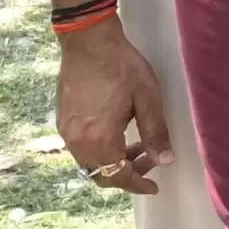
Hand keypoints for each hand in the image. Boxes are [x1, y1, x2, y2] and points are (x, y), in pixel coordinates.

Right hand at [54, 17, 172, 191]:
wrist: (89, 41)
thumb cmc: (120, 65)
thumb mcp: (147, 98)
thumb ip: (156, 133)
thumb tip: (165, 160)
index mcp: (99, 138)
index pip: (118, 175)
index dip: (137, 185)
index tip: (153, 187)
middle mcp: (78, 140)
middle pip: (101, 174)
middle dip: (127, 173)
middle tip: (149, 161)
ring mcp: (67, 131)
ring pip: (90, 162)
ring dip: (113, 161)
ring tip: (137, 146)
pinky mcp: (63, 120)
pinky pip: (81, 148)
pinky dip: (100, 150)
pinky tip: (117, 134)